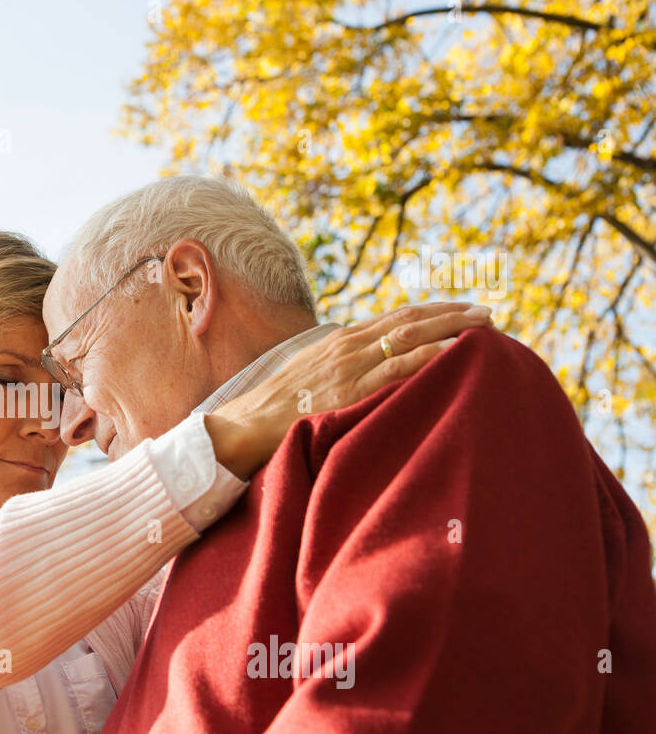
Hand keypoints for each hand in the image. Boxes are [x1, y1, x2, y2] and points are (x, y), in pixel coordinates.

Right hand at [205, 302, 493, 478]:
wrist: (246, 424)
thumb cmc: (277, 406)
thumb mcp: (311, 374)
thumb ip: (340, 367)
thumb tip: (366, 371)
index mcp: (341, 340)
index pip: (396, 318)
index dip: (432, 312)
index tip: (463, 310)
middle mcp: (348, 345)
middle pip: (409, 320)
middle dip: (451, 313)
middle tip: (487, 312)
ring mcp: (349, 366)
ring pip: (408, 336)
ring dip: (449, 327)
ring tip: (483, 326)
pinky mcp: (348, 390)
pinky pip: (395, 368)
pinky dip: (427, 356)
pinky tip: (454, 352)